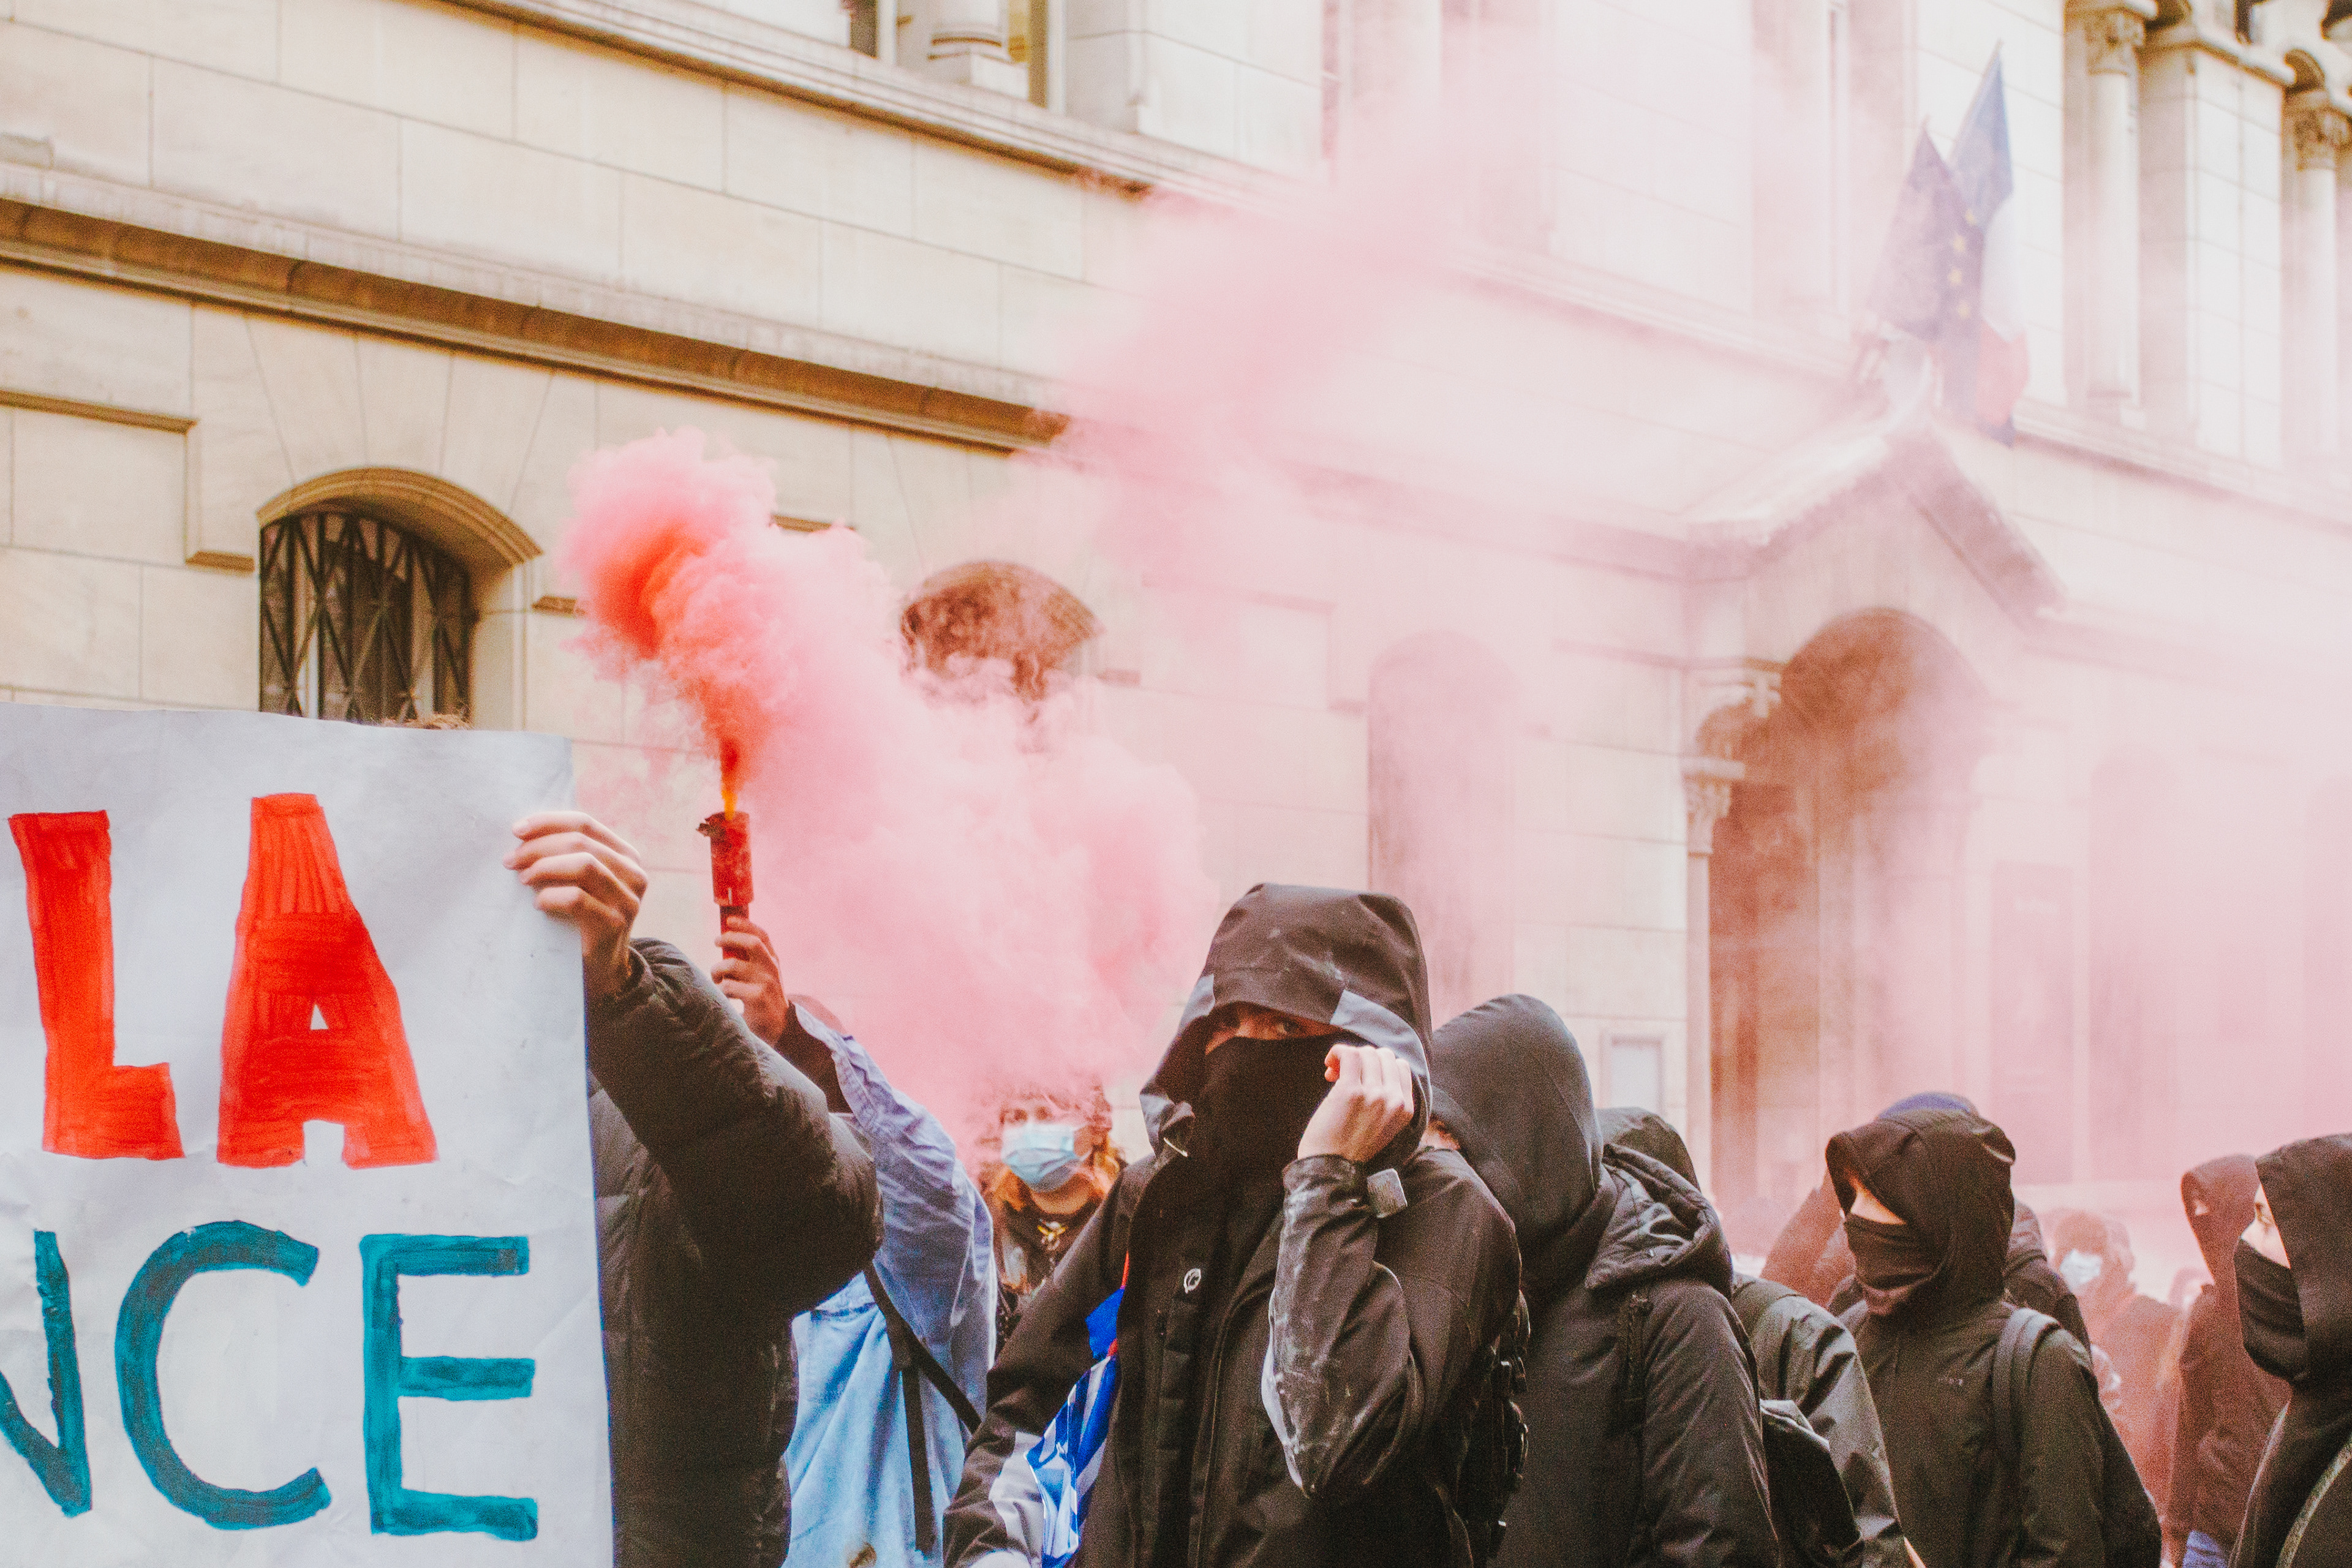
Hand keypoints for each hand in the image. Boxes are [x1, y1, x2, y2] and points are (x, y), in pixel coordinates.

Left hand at [506, 812, 646, 1003]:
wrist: (600, 969)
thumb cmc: (580, 919)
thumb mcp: (582, 882)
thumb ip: (568, 856)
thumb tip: (523, 833)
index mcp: (625, 855)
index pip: (585, 823)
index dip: (548, 822)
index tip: (516, 830)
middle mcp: (634, 873)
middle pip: (581, 842)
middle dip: (539, 846)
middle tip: (510, 860)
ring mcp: (628, 899)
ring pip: (584, 865)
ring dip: (545, 868)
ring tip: (523, 879)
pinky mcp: (615, 924)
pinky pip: (577, 899)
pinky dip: (551, 896)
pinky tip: (538, 904)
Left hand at [713, 915, 790, 1044]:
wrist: (778, 1028)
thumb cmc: (764, 999)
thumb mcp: (764, 977)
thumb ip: (752, 961)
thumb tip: (727, 942)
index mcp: (774, 961)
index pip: (762, 935)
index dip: (745, 924)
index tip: (729, 920)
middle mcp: (772, 969)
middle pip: (751, 943)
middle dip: (730, 938)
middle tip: (716, 941)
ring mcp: (765, 982)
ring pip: (732, 965)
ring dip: (717, 970)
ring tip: (716, 979)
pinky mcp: (756, 997)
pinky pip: (728, 986)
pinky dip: (720, 990)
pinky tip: (724, 997)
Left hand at [1296, 1045, 1415, 1164]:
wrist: (1330, 1168)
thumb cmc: (1350, 1147)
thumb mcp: (1384, 1125)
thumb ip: (1387, 1100)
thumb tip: (1371, 1066)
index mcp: (1405, 1109)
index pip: (1401, 1066)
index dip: (1379, 1065)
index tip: (1363, 1077)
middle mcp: (1394, 1100)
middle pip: (1384, 1055)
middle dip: (1364, 1059)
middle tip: (1345, 1074)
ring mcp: (1374, 1094)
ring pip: (1366, 1053)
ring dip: (1349, 1056)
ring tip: (1335, 1072)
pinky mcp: (1350, 1091)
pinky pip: (1348, 1054)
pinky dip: (1337, 1052)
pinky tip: (1329, 1063)